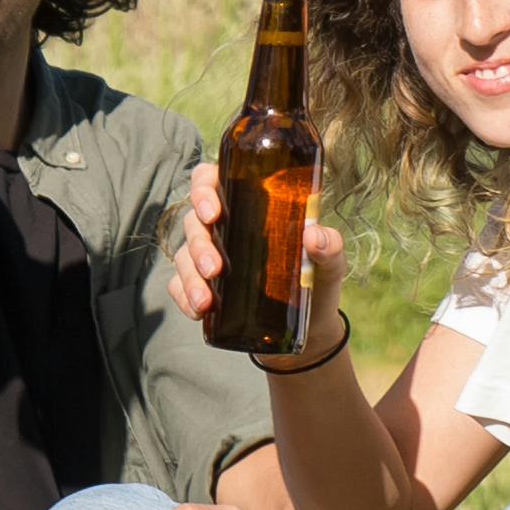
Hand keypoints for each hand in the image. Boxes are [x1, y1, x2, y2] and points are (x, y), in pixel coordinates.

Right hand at [159, 161, 349, 342]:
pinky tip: (199, 310)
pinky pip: (179, 287)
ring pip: (183, 255)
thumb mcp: (330, 263)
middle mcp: (223, 227)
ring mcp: (210, 258)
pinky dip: (184, 297)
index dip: (202, 188)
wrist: (311, 329)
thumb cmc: (317, 281)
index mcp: (248, 205)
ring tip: (206, 299)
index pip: (210, 180)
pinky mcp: (204, 288)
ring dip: (190, 275)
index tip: (213, 211)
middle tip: (215, 267)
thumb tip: (314, 235)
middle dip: (198, 244)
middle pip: (193, 221)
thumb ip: (330, 247)